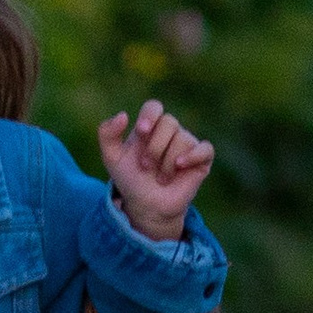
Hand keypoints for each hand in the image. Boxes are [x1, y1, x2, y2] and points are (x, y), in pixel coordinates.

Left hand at [99, 99, 212, 243]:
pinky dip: (192, 155)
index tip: (142, 131)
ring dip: (166, 162)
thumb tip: (124, 115)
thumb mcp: (111, 157)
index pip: (154, 107)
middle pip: (169, 122)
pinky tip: (179, 166)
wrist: (146, 205)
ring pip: (183, 139)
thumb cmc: (130, 179)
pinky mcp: (202, 159)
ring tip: (160, 178)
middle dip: (154, 147)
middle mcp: (170, 132)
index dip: (149, 116)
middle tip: (145, 166)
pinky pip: (205, 148)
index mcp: (150, 126)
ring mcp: (187, 144)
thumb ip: (107, 134)